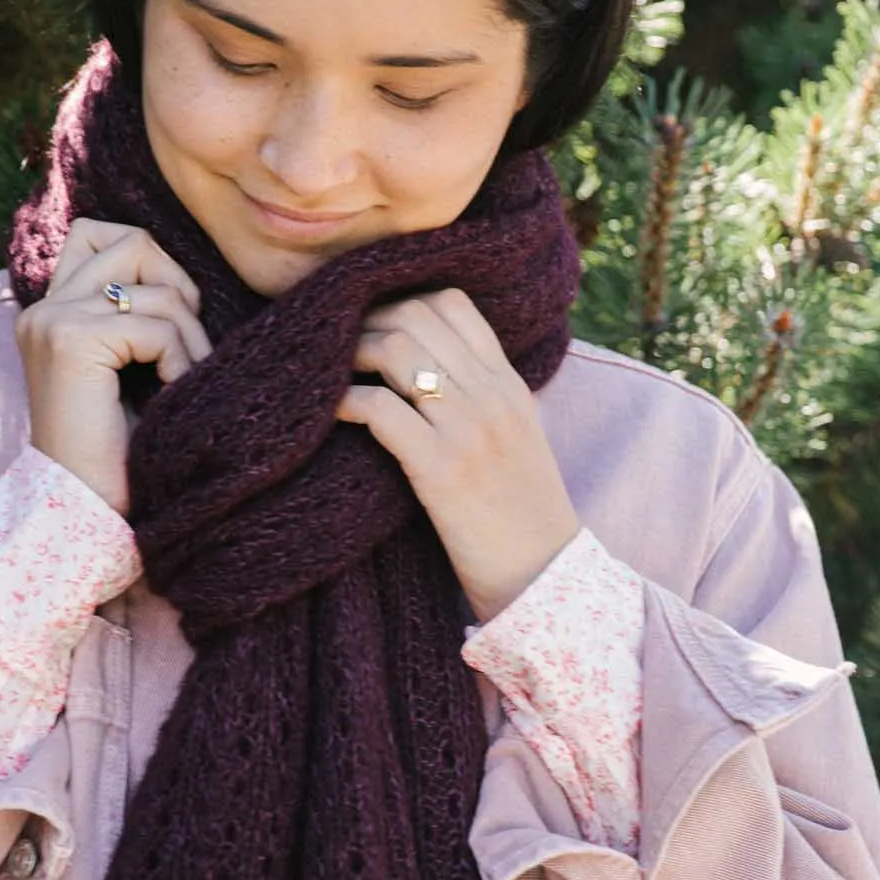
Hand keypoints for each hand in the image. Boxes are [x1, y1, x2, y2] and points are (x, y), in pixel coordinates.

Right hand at [15, 217, 210, 515]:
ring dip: (188, 335)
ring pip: (155, 286)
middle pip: (132, 242)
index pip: (98, 233)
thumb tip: (184, 278)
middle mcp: (44, 308)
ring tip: (182, 380)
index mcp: (51, 311)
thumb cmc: (118, 452)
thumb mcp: (126, 370)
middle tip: (183, 346)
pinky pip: (157, 327)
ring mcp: (53, 320)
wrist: (86, 510)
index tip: (170, 322)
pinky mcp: (72, 341)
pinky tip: (172, 395)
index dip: (152, 264)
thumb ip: (133, 316)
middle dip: (178, 288)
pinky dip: (181, 361)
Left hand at [336, 288, 580, 622]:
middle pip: (416, 316)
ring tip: (334, 377)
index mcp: (509, 384)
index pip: (453, 304)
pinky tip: (334, 413)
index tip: (371, 325)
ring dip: (352, 355)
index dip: (400, 301)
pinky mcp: (441, 469)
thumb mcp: (516, 439)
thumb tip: (428, 370)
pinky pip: (380, 409)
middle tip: (339, 348)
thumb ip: (482, 397)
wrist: (545, 577)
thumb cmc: (519, 515)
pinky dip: (346, 401)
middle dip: (366, 323)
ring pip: (396, 351)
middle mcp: (491, 395)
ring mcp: (468, 429)